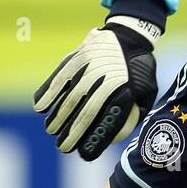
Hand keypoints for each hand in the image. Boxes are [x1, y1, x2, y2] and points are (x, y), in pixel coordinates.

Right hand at [33, 17, 158, 159]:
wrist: (131, 33)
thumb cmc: (140, 69)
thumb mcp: (147, 92)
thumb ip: (133, 114)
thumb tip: (114, 136)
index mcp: (125, 91)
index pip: (106, 122)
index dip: (94, 140)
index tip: (83, 154)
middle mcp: (106, 80)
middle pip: (84, 113)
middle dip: (71, 133)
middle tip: (63, 147)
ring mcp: (89, 67)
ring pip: (69, 96)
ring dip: (57, 116)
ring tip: (51, 129)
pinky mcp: (77, 57)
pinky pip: (59, 76)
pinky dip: (48, 91)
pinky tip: (40, 106)